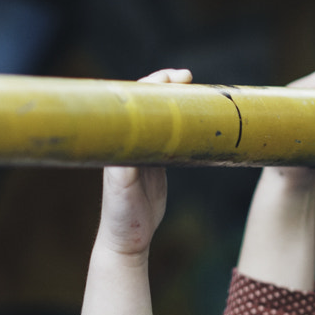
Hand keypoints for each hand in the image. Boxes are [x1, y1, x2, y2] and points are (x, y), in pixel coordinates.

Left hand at [94, 68, 192, 261]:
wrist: (128, 238)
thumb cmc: (121, 214)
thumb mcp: (123, 187)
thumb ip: (125, 162)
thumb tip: (132, 135)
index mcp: (120, 140)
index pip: (135, 100)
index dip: (153, 84)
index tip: (173, 79)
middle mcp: (130, 141)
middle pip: (147, 101)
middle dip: (165, 84)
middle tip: (187, 77)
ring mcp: (143, 150)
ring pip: (159, 115)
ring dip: (176, 100)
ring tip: (193, 89)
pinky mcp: (155, 162)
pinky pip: (169, 134)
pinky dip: (182, 123)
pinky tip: (195, 120)